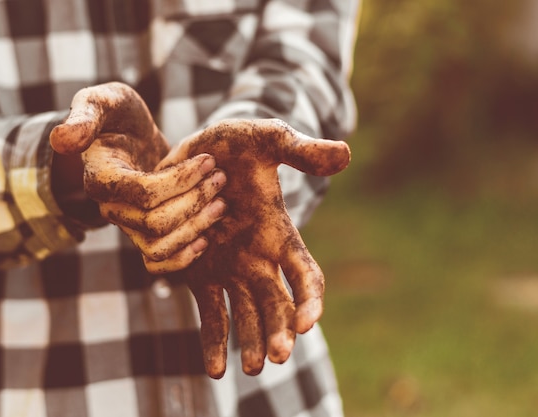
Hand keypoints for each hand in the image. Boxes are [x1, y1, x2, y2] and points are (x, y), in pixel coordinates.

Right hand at [49, 82, 227, 272]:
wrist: (127, 136)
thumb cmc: (117, 115)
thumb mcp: (103, 101)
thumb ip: (85, 114)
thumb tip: (61, 140)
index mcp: (102, 178)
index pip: (144, 193)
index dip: (180, 181)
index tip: (209, 159)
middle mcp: (111, 208)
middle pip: (156, 222)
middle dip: (194, 201)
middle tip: (221, 178)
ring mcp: (127, 224)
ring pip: (159, 246)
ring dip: (195, 228)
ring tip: (222, 203)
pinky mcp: (144, 233)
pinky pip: (157, 262)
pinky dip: (182, 259)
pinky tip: (206, 240)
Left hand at [160, 119, 350, 377]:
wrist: (193, 154)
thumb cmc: (234, 144)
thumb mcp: (265, 139)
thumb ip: (300, 151)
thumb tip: (344, 154)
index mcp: (279, 233)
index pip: (306, 274)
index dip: (310, 299)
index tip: (309, 322)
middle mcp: (259, 258)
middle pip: (278, 304)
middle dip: (280, 330)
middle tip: (277, 356)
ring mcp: (229, 269)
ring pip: (247, 315)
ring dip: (252, 341)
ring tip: (252, 368)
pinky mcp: (199, 273)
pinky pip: (211, 313)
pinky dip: (214, 340)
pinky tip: (216, 369)